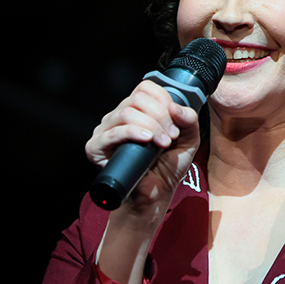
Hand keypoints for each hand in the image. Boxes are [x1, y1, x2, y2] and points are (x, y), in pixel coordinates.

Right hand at [85, 80, 200, 211]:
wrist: (155, 195)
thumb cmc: (168, 167)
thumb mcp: (188, 140)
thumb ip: (189, 120)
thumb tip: (175, 106)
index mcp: (138, 110)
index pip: (145, 88)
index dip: (163, 100)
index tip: (175, 121)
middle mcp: (119, 116)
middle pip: (137, 99)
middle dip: (160, 116)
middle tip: (171, 136)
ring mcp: (106, 130)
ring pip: (126, 112)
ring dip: (151, 126)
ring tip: (162, 143)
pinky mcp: (96, 147)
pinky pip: (113, 132)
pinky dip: (133, 132)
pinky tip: (147, 139)